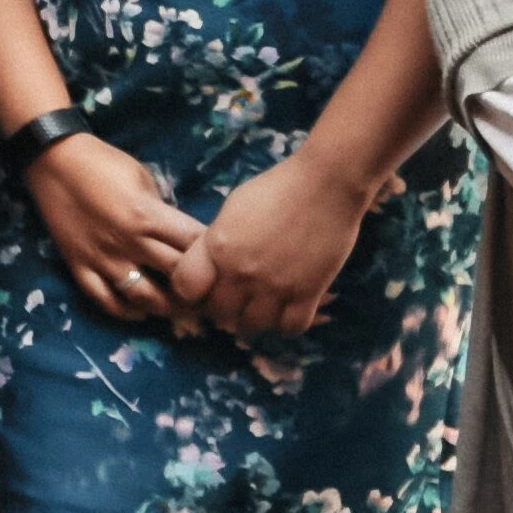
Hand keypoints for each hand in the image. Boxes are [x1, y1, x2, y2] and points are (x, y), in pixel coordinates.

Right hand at [21, 129, 200, 327]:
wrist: (53, 161)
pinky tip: (141, 312)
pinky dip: (126, 311)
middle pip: (177, 276)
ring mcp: (103, 259)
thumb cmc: (104, 163)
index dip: (214, 255)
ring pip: (144, 297)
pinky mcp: (80, 267)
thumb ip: (162, 210)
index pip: (194, 244)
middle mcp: (130, 243)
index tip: (225, 262)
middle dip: (199, 288)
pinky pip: (105, 300)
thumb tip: (179, 235)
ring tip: (181, 309)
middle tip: (213, 295)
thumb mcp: (143, 178)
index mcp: (149, 216)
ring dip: (167, 307)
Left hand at [172, 147, 368, 339]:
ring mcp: (275, 286)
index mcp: (217, 246)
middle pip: (219, 314)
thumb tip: (210, 266)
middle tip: (237, 302)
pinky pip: (290, 328)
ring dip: (255, 321)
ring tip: (262, 308)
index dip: (193, 291)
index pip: (186, 287)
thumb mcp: (234, 209)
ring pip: (252, 327)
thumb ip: (218, 240)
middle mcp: (241, 271)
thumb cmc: (277, 188)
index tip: (205, 288)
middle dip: (225, 311)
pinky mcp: (308, 293)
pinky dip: (287, 325)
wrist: (326, 184)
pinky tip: (288, 311)